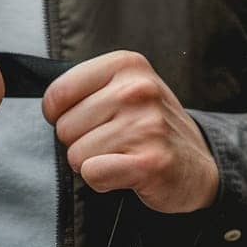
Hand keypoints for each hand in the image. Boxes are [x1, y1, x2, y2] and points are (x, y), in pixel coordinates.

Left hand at [42, 51, 218, 214]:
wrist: (198, 165)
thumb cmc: (150, 128)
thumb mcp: (124, 88)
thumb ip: (86, 89)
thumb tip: (48, 106)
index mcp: (127, 65)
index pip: (57, 94)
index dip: (61, 117)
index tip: (86, 122)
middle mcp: (138, 89)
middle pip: (65, 128)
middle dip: (80, 143)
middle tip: (112, 144)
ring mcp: (146, 125)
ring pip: (77, 155)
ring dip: (93, 164)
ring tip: (122, 157)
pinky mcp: (149, 162)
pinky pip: (93, 174)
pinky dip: (102, 182)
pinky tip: (125, 174)